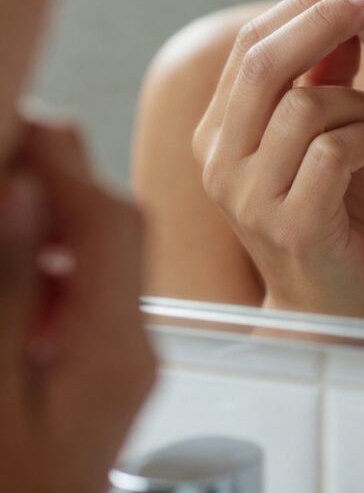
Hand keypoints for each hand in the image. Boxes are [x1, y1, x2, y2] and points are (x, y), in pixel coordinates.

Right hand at [1, 118, 156, 492]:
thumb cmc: (17, 480)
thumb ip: (9, 289)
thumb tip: (22, 197)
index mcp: (114, 353)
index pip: (111, 226)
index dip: (68, 165)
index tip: (30, 124)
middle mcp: (133, 349)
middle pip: (117, 231)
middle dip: (67, 178)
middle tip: (21, 137)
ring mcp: (125, 358)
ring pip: (103, 254)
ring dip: (56, 215)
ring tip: (13, 190)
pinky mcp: (106, 366)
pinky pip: (88, 290)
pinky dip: (53, 259)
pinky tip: (19, 260)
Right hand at [193, 0, 363, 319]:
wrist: (325, 312)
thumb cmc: (328, 213)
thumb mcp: (320, 136)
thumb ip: (324, 77)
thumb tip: (345, 6)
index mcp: (218, 132)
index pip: (251, 46)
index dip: (304, 4)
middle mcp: (219, 160)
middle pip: (265, 62)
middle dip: (326, 17)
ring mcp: (249, 195)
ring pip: (308, 105)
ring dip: (358, 105)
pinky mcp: (289, 223)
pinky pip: (337, 149)